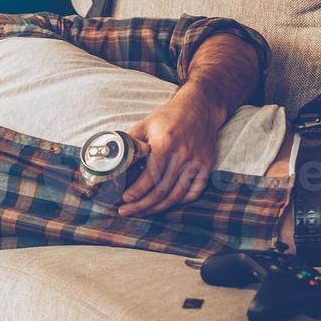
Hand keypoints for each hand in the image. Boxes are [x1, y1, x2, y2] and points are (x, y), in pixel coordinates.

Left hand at [118, 94, 220, 217]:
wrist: (199, 108)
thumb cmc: (169, 117)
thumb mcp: (145, 124)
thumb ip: (130, 142)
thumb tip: (114, 159)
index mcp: (166, 143)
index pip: (151, 175)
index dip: (137, 191)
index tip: (124, 199)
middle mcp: (183, 155)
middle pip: (162, 190)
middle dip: (142, 205)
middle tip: (126, 211)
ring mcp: (197, 162)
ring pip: (176, 195)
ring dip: (157, 208)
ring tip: (141, 212)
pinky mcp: (206, 166)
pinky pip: (194, 192)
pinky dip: (179, 202)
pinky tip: (165, 204)